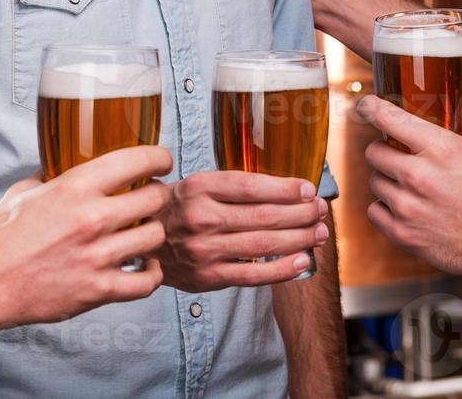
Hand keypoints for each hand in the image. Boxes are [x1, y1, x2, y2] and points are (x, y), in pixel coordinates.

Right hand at [0, 145, 173, 329]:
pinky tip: (144, 266)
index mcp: (75, 187)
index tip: (162, 161)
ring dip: (153, 233)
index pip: (138, 160)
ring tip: (144, 233)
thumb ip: (53, 176)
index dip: (160, 158)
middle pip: (155, 198)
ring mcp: (98, 256)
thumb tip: (67, 165)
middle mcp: (92, 218)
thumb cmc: (1, 238)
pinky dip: (151, 273)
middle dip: (158, 196)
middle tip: (152, 199)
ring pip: (155, 236)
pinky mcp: (98, 290)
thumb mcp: (25, 191)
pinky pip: (146, 282)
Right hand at [153, 170, 330, 291]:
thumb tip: (285, 189)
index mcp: (199, 187)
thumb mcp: (196, 184)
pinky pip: (253, 274)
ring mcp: (204, 250)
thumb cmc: (176, 208)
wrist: (141, 239)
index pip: (252, 186)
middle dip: (300, 213)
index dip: (285, 188)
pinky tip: (302, 261)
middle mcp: (201, 217)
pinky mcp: (208, 277)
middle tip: (320, 209)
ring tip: (319, 232)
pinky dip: (282, 269)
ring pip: (263, 243)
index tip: (308, 189)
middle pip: (264, 215)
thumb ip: (232, 186)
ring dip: (299, 238)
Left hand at [357, 97, 461, 282]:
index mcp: (440, 149)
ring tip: (406, 183)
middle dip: (382, 149)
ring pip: (374, 181)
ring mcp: (407, 207)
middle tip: (396, 153)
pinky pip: (374, 211)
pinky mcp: (403, 233)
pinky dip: (385, 208)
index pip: (388, 118)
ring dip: (386, 180)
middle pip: (373, 151)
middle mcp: (418, 176)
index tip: (365, 105)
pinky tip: (403, 206)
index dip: (371, 108)